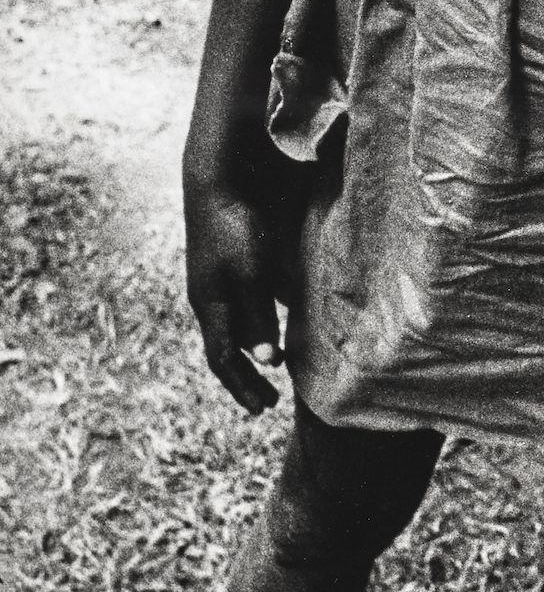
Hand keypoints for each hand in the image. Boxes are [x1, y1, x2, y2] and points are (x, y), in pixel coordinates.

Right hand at [183, 173, 290, 415]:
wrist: (218, 183)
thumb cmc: (235, 228)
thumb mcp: (251, 274)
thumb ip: (258, 315)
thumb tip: (267, 360)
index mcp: (210, 306)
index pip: (223, 359)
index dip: (242, 385)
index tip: (262, 408)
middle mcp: (211, 300)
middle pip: (227, 348)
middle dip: (247, 376)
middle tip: (270, 400)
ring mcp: (218, 282)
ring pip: (236, 327)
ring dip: (255, 349)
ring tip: (278, 367)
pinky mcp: (230, 265)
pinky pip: (245, 303)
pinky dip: (262, 319)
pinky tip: (284, 320)